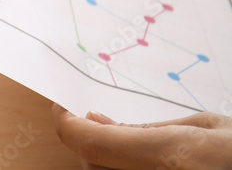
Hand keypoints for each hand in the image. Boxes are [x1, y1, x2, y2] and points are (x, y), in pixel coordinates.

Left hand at [53, 104, 231, 169]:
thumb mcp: (208, 128)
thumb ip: (146, 128)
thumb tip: (96, 119)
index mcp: (172, 157)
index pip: (88, 141)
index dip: (66, 122)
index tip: (63, 107)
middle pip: (92, 165)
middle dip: (89, 143)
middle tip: (102, 124)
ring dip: (108, 161)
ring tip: (135, 147)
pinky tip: (145, 163)